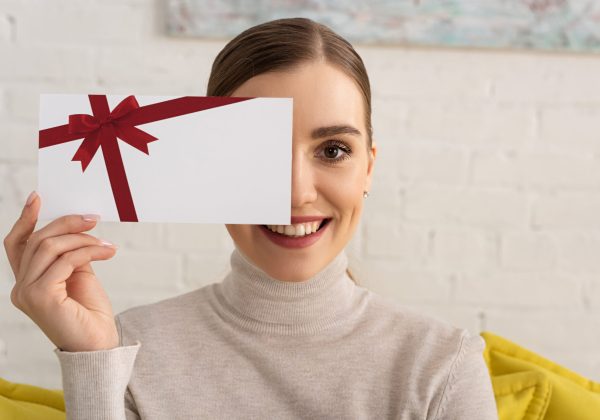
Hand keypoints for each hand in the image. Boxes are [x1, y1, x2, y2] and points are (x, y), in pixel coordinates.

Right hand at [3, 191, 119, 351]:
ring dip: (82, 238)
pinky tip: (108, 251)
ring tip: (106, 243)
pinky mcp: (40, 297)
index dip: (25, 219)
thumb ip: (71, 255)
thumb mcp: (80, 276)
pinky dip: (89, 251)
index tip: (38, 197)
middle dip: (66, 223)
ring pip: (50, 247)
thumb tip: (76, 228)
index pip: (17, 245)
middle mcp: (20, 288)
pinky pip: (65, 261)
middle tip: (93, 217)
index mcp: (27, 282)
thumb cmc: (90, 314)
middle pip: (37, 240)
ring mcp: (27, 293)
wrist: (99, 347)